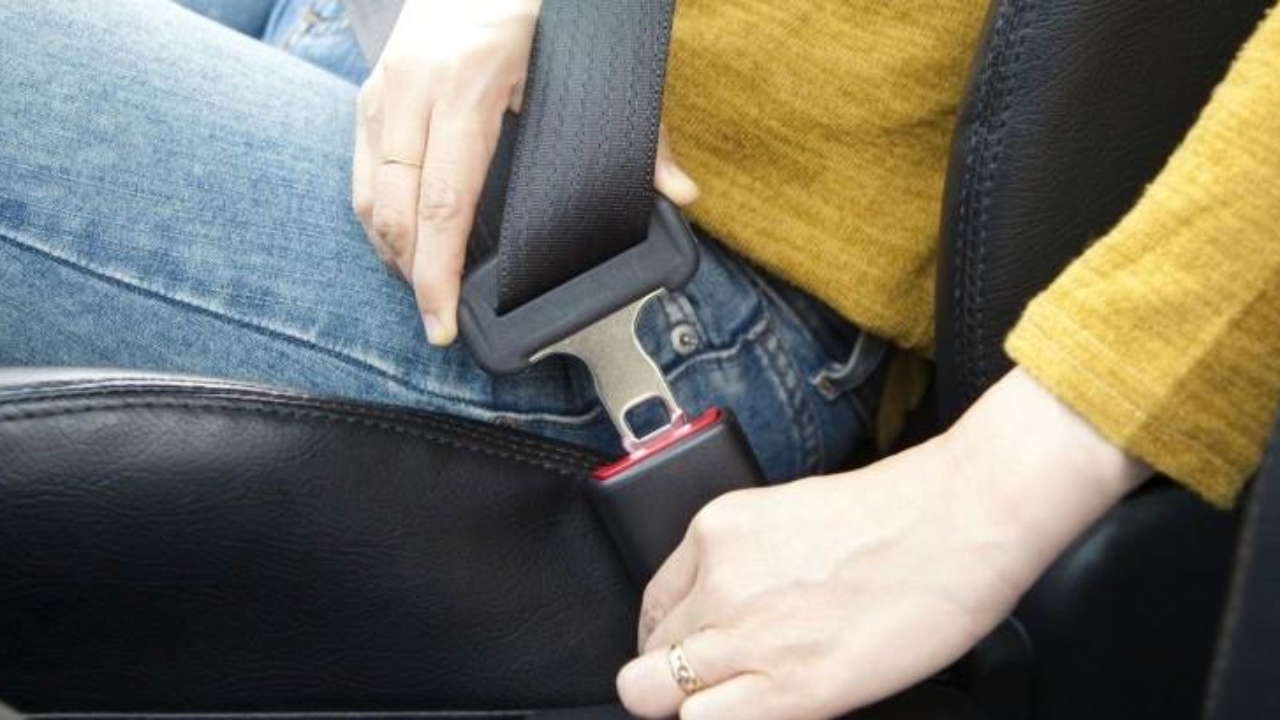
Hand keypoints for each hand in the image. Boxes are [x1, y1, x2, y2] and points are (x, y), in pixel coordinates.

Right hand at [351, 0, 697, 344]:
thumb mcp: (597, 58)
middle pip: (396, 208)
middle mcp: (415, 86)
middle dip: (411, 275)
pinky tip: (407, 243)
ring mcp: (385, 86)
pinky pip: (361, 170)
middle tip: (437, 320)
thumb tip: (679, 194)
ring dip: (392, 250)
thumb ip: (642, 131)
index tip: (442, 322)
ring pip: (368, 194)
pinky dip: (381, 216)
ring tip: (424, 289)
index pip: (444, 200)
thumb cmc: (545, 7)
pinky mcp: (373, 89)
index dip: (437, 273)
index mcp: (470, 82)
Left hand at [617, 368, 1150, 719]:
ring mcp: (744, 635)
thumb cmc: (900, 515)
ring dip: (688, 706)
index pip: (652, 605)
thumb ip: (747, 562)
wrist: (961, 520)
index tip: (692, 653)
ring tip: (737, 700)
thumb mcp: (792, 517)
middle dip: (673, 677)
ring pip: (652, 696)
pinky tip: (761, 709)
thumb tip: (731, 609)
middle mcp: (717, 580)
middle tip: (717, 685)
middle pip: (648, 656)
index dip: (669, 639)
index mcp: (716, 530)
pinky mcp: (787, 687)